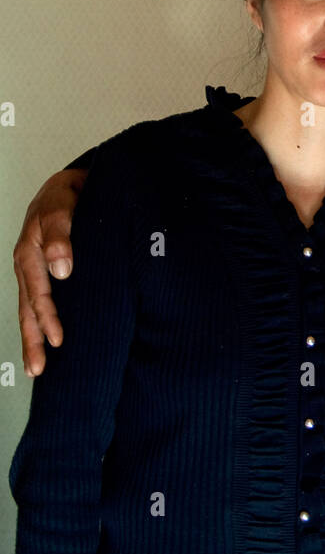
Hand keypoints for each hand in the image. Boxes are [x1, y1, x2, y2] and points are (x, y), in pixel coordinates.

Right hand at [13, 169, 87, 375]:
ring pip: (29, 309)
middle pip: (28, 308)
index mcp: (30, 251)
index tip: (59, 340)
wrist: (68, 183)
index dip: (48, 317)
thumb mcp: (61, 205)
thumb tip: (62, 268)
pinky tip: (44, 341)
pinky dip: (38, 322)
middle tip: (38, 370)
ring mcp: (33, 269)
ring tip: (35, 368)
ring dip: (32, 337)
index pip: (38, 292)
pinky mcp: (42, 271)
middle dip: (32, 339)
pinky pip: (36, 301)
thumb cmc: (65, 194)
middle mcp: (27, 264)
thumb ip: (61, 232)